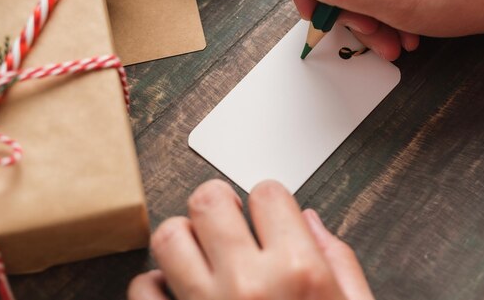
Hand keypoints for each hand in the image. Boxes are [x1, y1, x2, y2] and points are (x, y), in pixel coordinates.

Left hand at [128, 180, 375, 299]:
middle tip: (226, 220)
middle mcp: (249, 284)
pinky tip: (175, 291)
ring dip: (183, 237)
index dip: (269, 201)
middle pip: (210, 199)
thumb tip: (309, 221)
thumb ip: (340, 263)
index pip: (268, 192)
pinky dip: (154, 284)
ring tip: (199, 251)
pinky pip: (143, 288)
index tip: (267, 214)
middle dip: (219, 203)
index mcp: (299, 272)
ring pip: (169, 236)